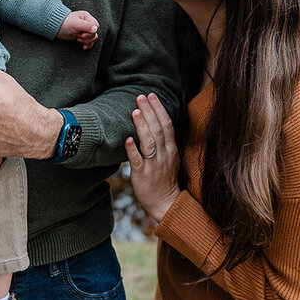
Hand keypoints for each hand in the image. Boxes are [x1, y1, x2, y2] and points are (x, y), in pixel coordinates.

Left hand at [57, 10, 99, 48]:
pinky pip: (90, 41)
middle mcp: (87, 22)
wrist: (56, 28)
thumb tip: (95, 29)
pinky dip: (88, 44)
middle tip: (78, 35)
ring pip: (93, 37)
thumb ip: (86, 25)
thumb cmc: (64, 23)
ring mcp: (84, 30)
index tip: (82, 34)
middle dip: (87, 36)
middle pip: (95, 32)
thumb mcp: (75, 23)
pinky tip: (84, 47)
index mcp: (86, 17)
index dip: (90, 32)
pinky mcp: (82, 35)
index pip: (96, 25)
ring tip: (78, 39)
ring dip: (86, 41)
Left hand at [124, 93, 180, 221]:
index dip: (159, 109)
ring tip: (135, 111)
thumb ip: (164, 141)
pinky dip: (133, 149)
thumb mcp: (170, 157)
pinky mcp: (142, 175)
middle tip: (140, 96)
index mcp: (171, 149)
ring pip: (149, 142)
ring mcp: (153, 165)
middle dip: (149, 111)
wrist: (166, 203)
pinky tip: (127, 139)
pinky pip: (137, 161)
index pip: (167, 124)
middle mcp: (164, 155)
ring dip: (142, 126)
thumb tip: (155, 122)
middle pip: (158, 129)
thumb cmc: (165, 178)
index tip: (151, 95)